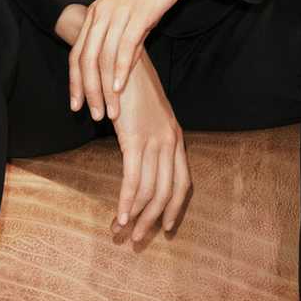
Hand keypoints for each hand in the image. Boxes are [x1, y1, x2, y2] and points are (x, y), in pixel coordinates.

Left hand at [69, 0, 228, 120]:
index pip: (76, 54)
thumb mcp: (132, 12)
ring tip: (111, 110)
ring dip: (105, 88)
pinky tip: (121, 88)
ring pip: (103, 58)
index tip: (77, 106)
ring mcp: (118, 12)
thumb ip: (123, 38)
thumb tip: (120, 67)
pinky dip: (120, 71)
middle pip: (86, 60)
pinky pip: (124, 47)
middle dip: (89, 92)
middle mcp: (101, 12)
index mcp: (96, 12)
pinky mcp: (138, 13)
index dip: (75, 82)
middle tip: (95, 116)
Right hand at [110, 51, 191, 241]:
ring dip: (136, 215)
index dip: (175, 208)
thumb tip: (146, 167)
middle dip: (153, 219)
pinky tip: (118, 215)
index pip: (183, 182)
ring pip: (150, 189)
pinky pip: (132, 178)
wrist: (123, 62)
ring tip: (122, 232)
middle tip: (138, 239)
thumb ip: (153, 140)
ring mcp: (155, 140)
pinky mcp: (135, 138)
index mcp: (176, 137)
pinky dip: (126, 200)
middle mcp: (170, 141)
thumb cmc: (134, 91)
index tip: (166, 227)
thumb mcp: (151, 118)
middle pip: (168, 192)